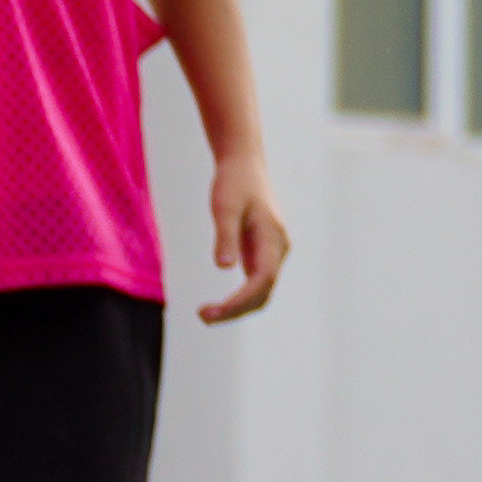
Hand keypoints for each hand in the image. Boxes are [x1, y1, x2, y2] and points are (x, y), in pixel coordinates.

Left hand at [198, 165, 293, 326]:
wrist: (245, 165)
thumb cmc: (234, 183)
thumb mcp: (224, 207)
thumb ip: (225, 236)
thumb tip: (223, 268)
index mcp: (272, 238)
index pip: (262, 281)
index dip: (239, 301)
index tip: (212, 312)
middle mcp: (278, 249)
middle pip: (263, 293)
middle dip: (236, 310)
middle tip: (202, 317)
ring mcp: (273, 252)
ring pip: (262, 292)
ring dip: (238, 307)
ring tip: (206, 314)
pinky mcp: (264, 253)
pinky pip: (256, 284)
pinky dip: (240, 299)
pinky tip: (219, 305)